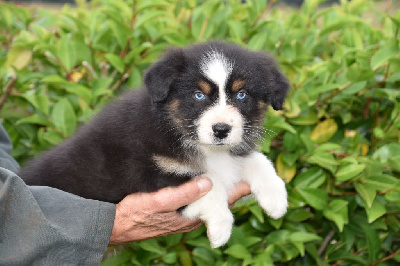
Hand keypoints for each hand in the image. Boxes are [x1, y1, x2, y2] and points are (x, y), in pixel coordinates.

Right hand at [109, 178, 250, 244]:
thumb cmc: (134, 215)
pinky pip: (195, 195)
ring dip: (216, 183)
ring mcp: (183, 214)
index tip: (249, 174)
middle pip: (217, 199)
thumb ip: (183, 193)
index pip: (222, 202)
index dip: (235, 188)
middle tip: (240, 163)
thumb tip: (209, 182)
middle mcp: (191, 217)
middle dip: (228, 183)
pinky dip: (201, 184)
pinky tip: (202, 173)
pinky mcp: (175, 208)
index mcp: (191, 217)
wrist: (114, 225)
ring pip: (207, 197)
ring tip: (225, 164)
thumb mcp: (158, 202)